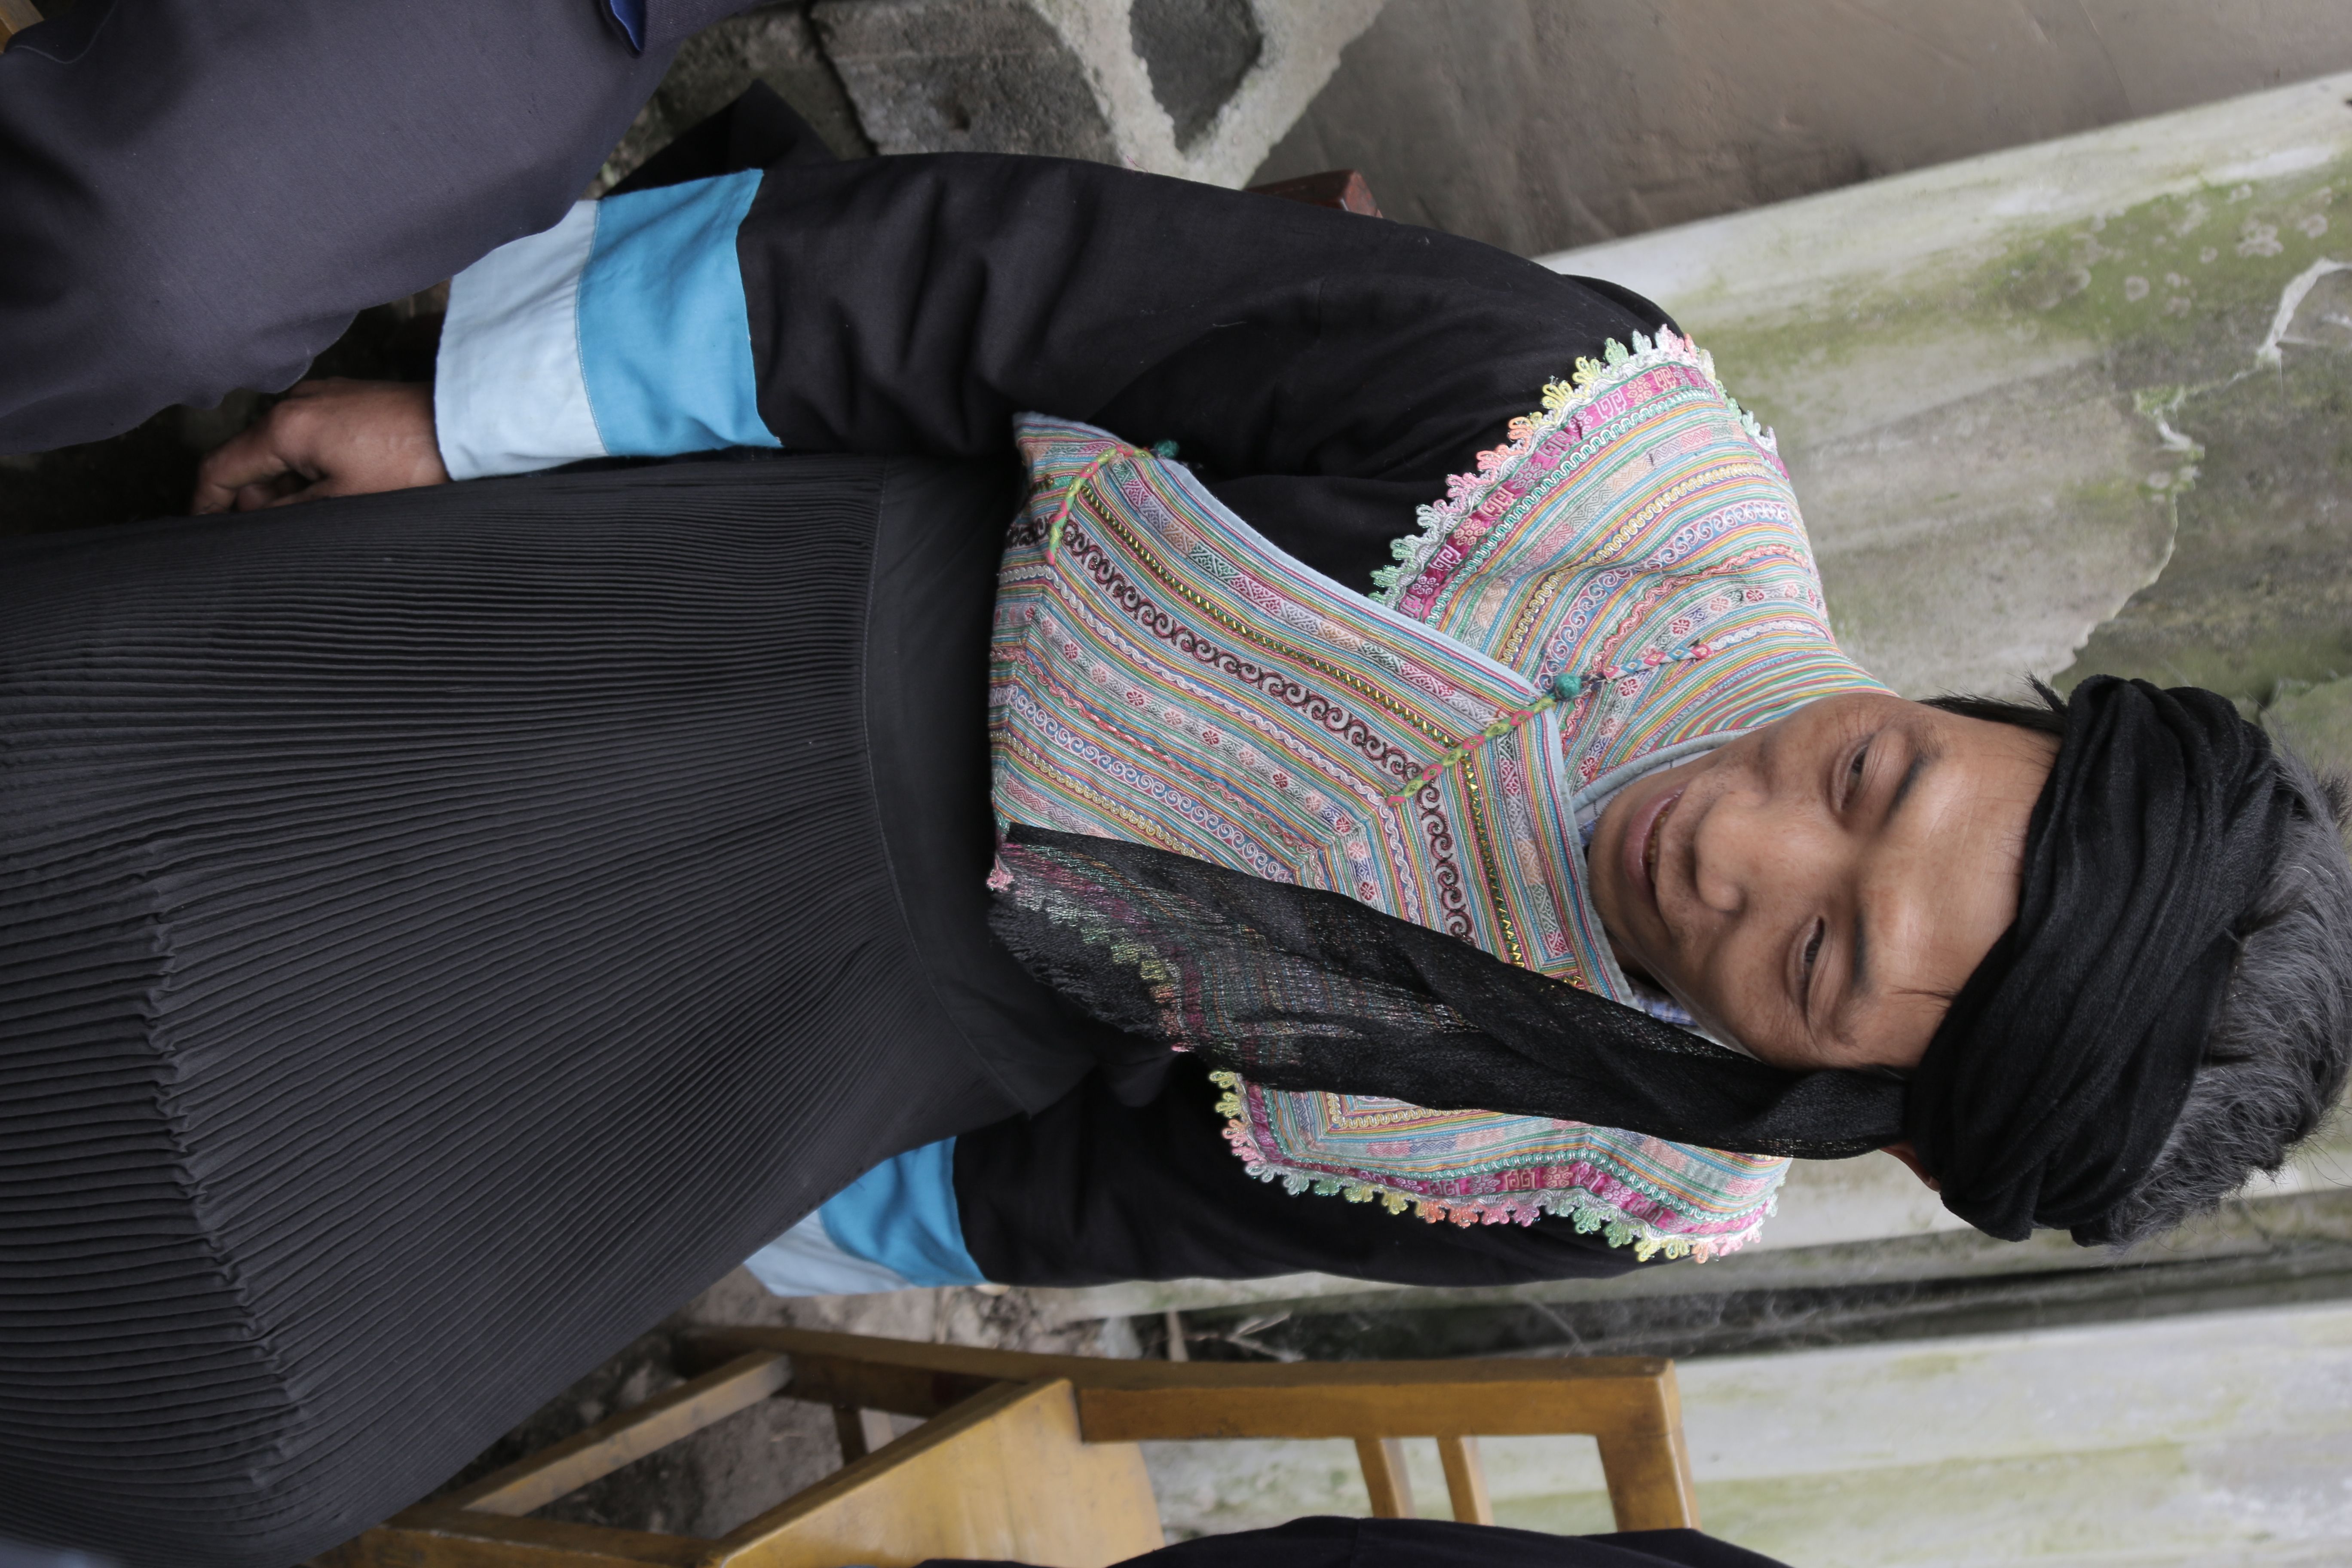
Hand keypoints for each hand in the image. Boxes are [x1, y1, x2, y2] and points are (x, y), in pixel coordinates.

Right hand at [191, 379, 448, 513]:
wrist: (466, 428)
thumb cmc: (410, 464)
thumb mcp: (340, 500)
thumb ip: (285, 508)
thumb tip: (248, 512)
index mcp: (284, 426)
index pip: (220, 467)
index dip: (205, 503)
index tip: (203, 530)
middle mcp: (295, 402)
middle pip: (252, 459)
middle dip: (256, 499)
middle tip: (276, 533)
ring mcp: (322, 396)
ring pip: (284, 450)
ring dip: (290, 485)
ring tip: (323, 513)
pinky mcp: (348, 400)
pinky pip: (312, 437)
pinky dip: (312, 467)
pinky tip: (340, 490)